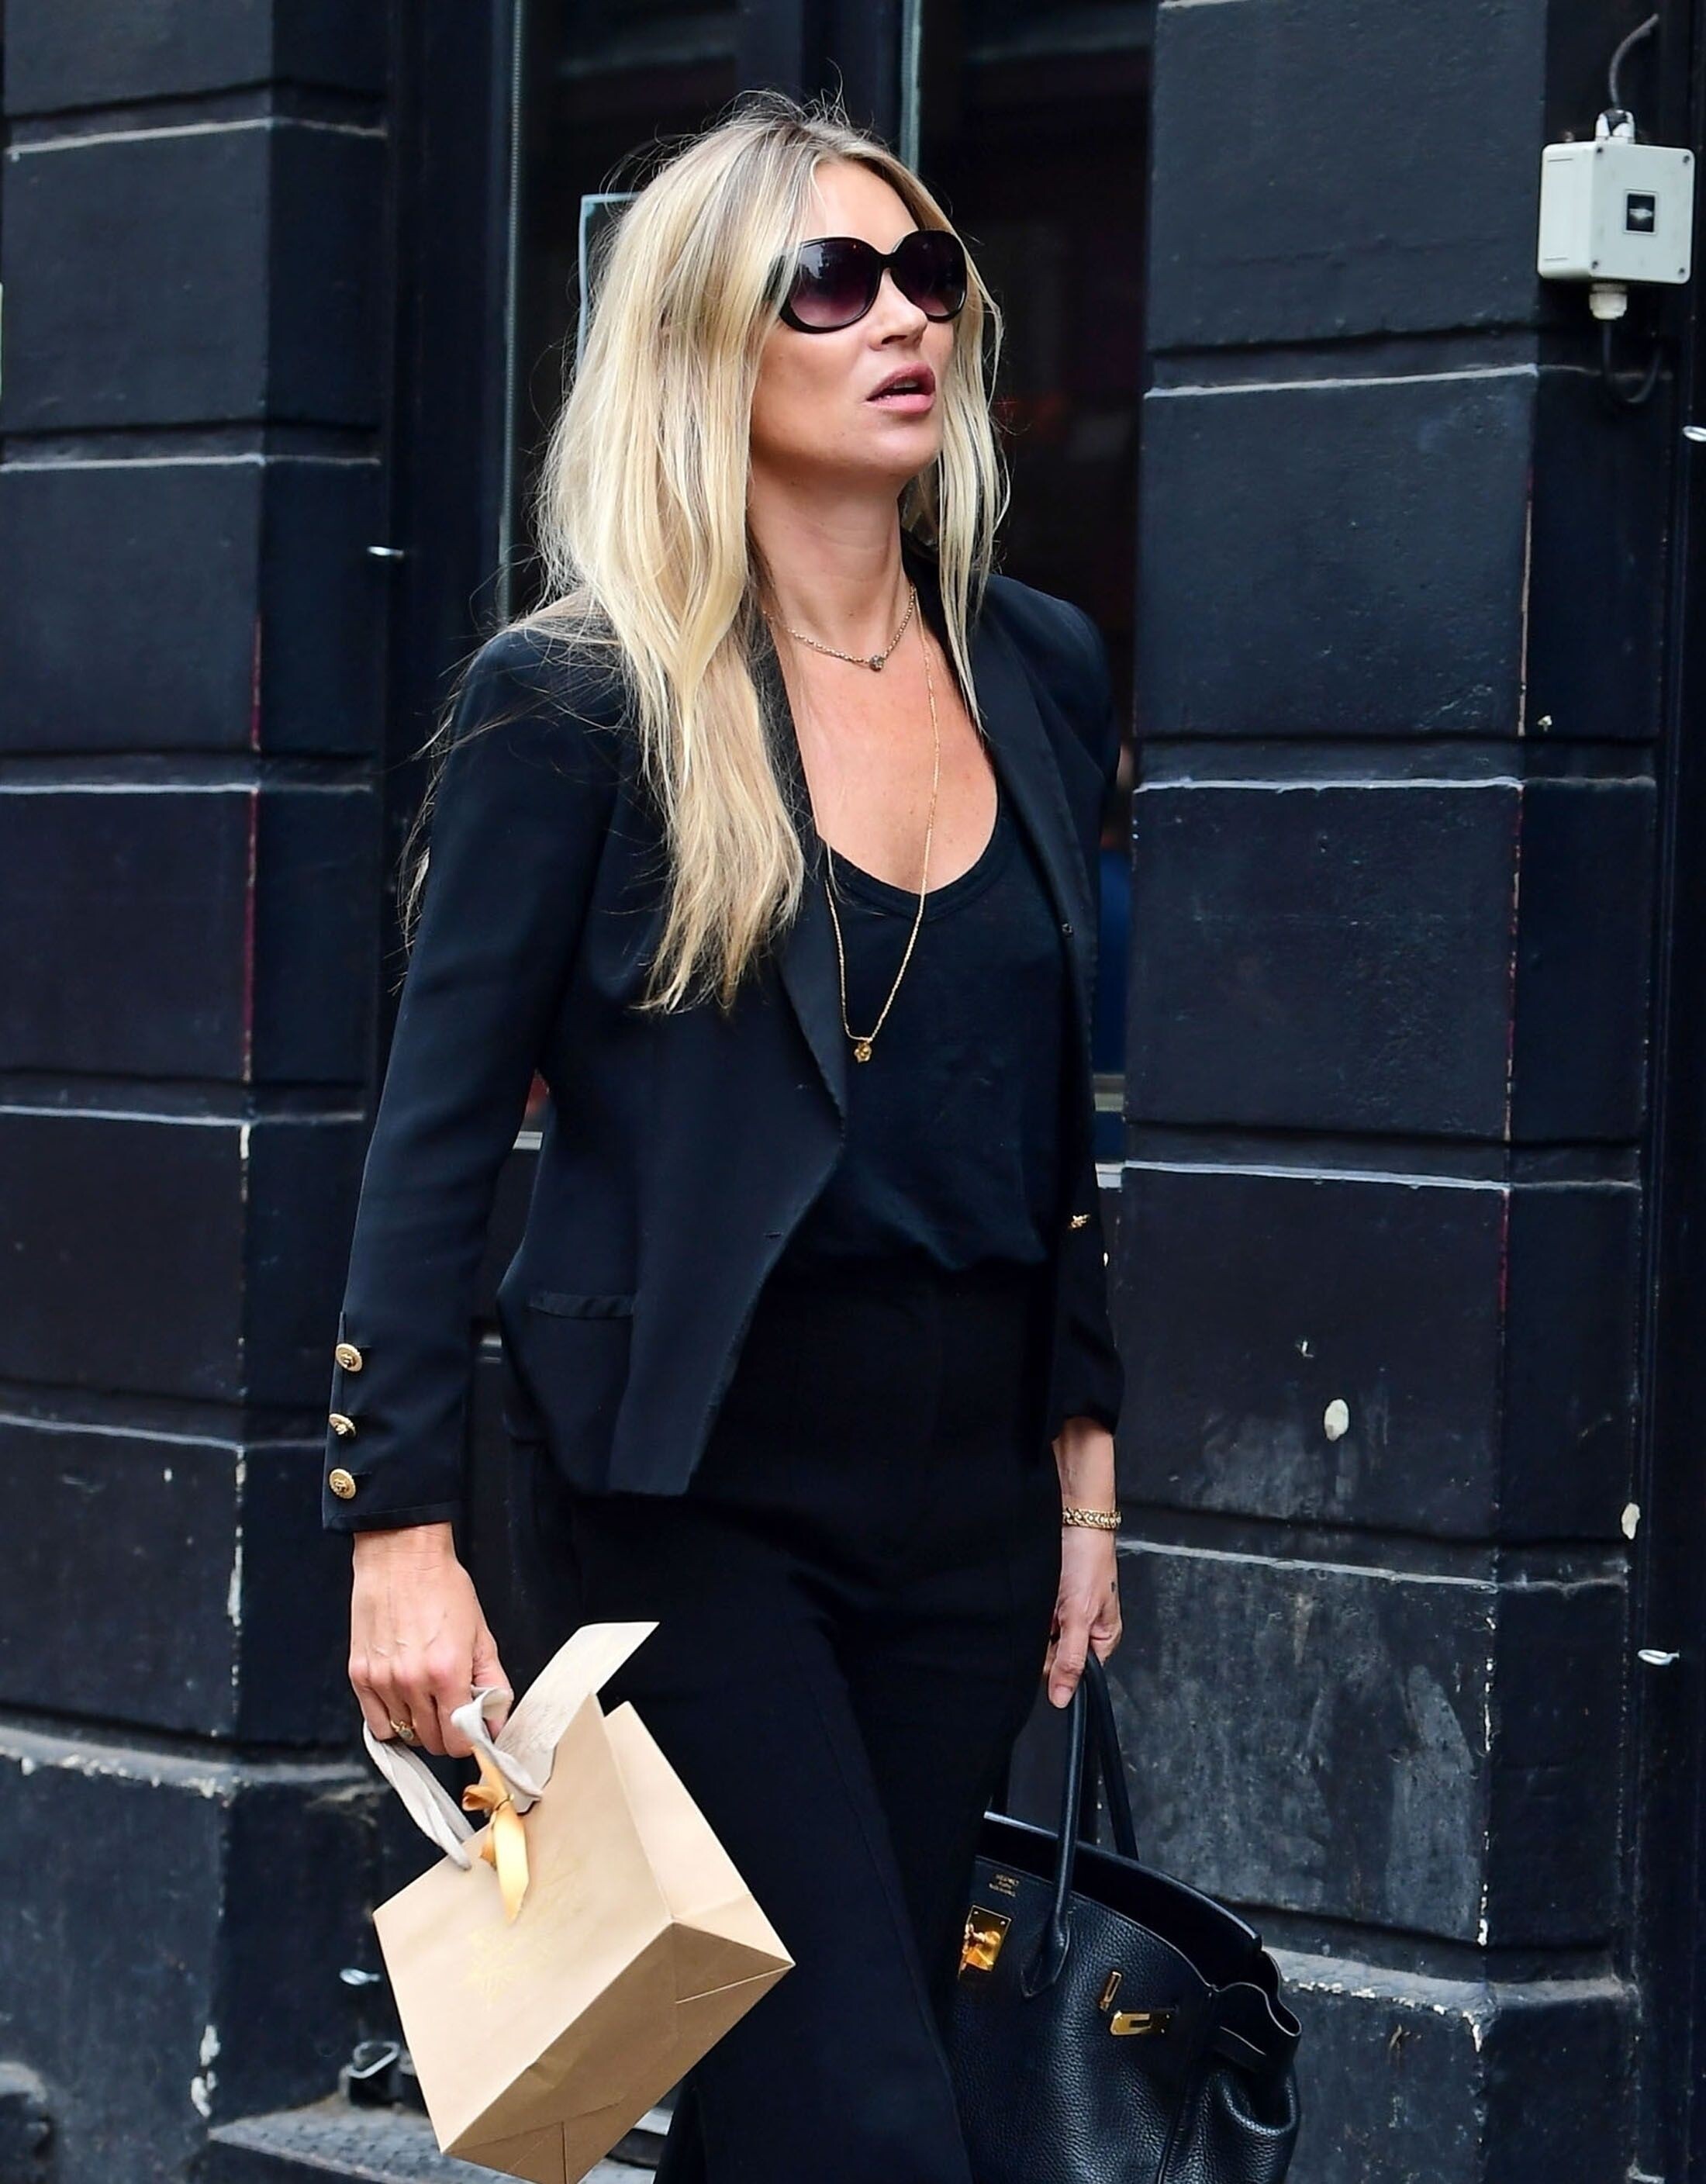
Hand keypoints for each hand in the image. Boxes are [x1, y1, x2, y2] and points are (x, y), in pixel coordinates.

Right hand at [347, 1521, 510, 1758]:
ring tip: (426, 1694)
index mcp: (447, 1672)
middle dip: (446, 1733)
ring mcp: (382, 1681)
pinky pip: (376, 1723)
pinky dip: (391, 1720)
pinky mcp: (359, 1675)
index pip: (457, 1740)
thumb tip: (496, 1723)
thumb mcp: (481, 1634)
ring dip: (419, 1724)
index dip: (468, 1739)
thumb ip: (492, 1683)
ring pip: (404, 1734)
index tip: (470, 1728)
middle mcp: (411, 1682)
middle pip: (431, 1741)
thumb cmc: (444, 1588)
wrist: (402, 1556)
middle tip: (451, 1709)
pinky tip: (402, 1700)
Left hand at [1045, 1523, 1122, 1706]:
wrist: (1074, 1516)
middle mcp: (1082, 1628)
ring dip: (1034, 1621)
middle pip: (1052, 1654)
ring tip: (1043, 1597)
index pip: (1072, 1671)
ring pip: (1039, 1635)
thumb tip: (1062, 1698)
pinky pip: (1031, 1614)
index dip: (1055, 1663)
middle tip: (1046, 1613)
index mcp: (1101, 1639)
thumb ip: (1071, 1658)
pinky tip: (1033, 1593)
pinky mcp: (1047, 1596)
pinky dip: (1028, 1607)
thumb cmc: (1089, 1559)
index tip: (1048, 1643)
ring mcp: (1063, 1612)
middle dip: (1042, 1638)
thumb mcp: (1080, 1615)